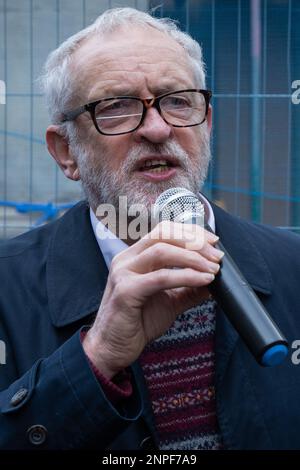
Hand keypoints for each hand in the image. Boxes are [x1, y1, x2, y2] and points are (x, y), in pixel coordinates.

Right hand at [83, 221, 223, 378]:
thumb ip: (189, 288)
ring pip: (162, 251)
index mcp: (135, 256)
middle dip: (195, 241)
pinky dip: (186, 276)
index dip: (191, 232)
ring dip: (193, 257)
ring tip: (213, 269)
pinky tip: (203, 280)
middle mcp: (127, 259)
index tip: (214, 241)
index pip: (165, 231)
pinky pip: (161, 277)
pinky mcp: (126, 290)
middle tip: (217, 255)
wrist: (112, 349)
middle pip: (164, 234)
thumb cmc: (137, 323)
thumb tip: (214, 279)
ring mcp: (123, 272)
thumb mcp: (170, 301)